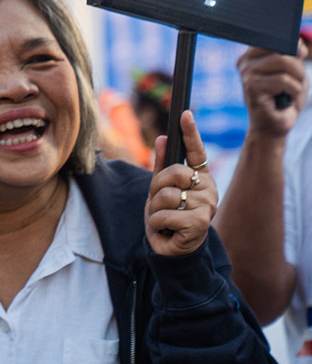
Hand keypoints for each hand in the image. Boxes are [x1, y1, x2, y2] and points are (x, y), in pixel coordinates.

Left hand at [145, 111, 217, 256]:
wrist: (172, 250)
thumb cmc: (168, 217)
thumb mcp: (160, 190)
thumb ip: (162, 166)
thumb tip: (163, 138)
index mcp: (199, 177)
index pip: (195, 151)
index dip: (190, 132)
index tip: (184, 113)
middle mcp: (208, 189)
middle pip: (172, 173)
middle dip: (157, 189)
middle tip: (160, 204)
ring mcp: (206, 206)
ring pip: (166, 195)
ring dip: (155, 210)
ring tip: (163, 220)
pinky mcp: (200, 223)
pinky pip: (165, 215)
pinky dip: (157, 224)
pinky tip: (166, 231)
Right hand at [237, 44, 306, 140]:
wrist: (275, 126)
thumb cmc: (285, 97)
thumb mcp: (293, 71)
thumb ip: (292, 55)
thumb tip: (298, 47)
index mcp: (252, 55)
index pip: (273, 37)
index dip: (292, 44)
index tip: (302, 53)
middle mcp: (245, 63)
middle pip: (281, 50)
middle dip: (298, 67)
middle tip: (297, 82)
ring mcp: (247, 75)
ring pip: (284, 63)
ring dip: (297, 80)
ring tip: (291, 92)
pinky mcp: (252, 88)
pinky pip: (283, 80)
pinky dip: (293, 91)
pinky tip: (285, 100)